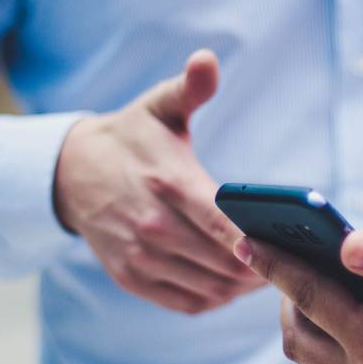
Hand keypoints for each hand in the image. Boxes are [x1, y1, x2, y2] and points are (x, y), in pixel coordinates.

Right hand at [54, 50, 263, 313]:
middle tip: (291, 263)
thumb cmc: (132, 139)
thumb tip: (207, 60)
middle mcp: (152, 225)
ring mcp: (140, 256)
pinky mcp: (131, 277)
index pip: (223, 223)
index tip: (289, 247)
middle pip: (224, 262)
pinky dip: (216, 299)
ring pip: (210, 288)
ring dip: (243, 287)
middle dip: (262, 267)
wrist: (71, 173)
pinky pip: (187, 303)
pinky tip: (233, 286)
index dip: (258, 242)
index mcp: (168, 182)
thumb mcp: (159, 107)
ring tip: (269, 275)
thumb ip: (190, 88)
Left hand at [234, 230, 362, 363]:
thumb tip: (347, 241)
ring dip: (301, 325)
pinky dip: (323, 349)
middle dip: (284, 295)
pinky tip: (341, 325)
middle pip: (298, 335)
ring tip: (312, 289)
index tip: (244, 239)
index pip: (308, 296)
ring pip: (311, 363)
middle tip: (288, 260)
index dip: (273, 264)